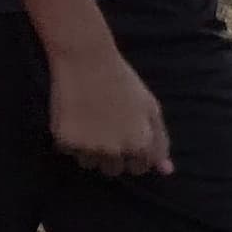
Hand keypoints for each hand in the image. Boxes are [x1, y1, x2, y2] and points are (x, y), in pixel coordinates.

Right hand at [43, 38, 170, 176]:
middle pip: (113, 170)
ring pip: (89, 164)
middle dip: (112, 154)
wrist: (86, 60)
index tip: (126, 134)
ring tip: (89, 122)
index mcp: (140, 144)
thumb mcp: (149, 108)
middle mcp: (116, 151)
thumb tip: (166, 171)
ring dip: (89, 150)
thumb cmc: (123, 81)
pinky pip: (68, 151)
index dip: (134, 152)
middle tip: (106, 127)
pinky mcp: (65, 142)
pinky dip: (70, 138)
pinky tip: (74, 116)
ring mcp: (89, 148)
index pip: (140, 168)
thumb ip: (160, 141)